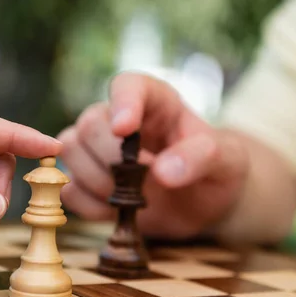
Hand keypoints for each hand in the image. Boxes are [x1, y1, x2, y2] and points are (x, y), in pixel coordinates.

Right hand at [57, 72, 247, 238]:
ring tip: (135, 198)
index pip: (128, 86)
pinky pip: (68, 189)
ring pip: (71, 151)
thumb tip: (162, 172)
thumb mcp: (227, 160)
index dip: (122, 103)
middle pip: (90, 123)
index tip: (124, 129)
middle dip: (112, 158)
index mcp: (155, 101)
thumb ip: (201, 157)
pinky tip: (117, 211)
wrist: (203, 204)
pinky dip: (89, 205)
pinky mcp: (86, 180)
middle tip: (143, 181)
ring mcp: (97, 149)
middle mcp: (119, 119)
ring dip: (99, 182)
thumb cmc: (216, 171)